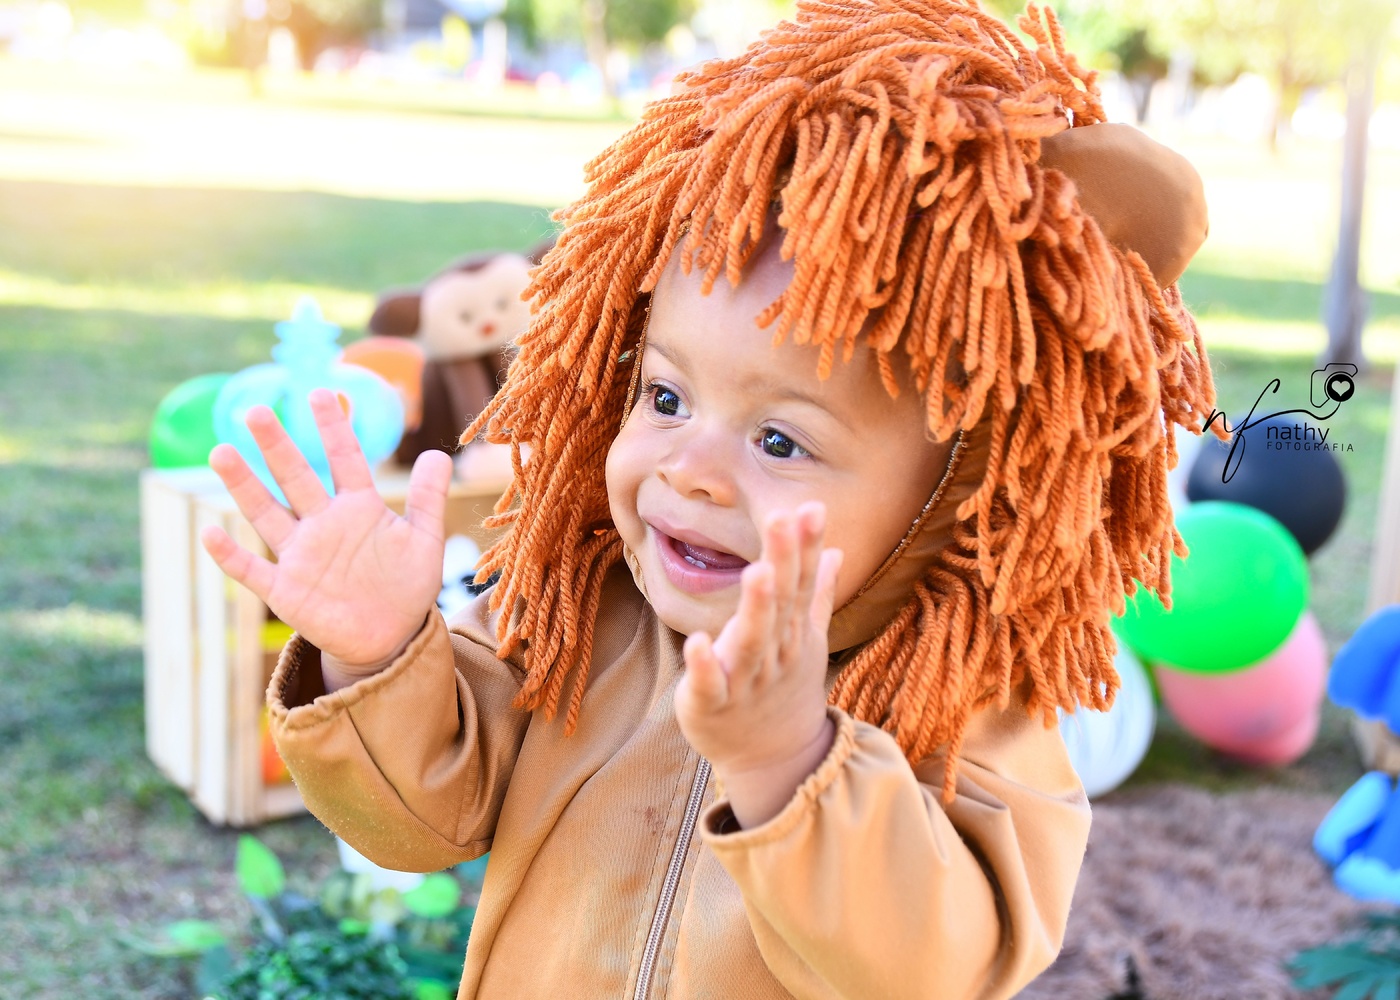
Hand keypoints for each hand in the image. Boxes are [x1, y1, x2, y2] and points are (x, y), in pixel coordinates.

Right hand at [200, 389, 451, 687]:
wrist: (391, 635)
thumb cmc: (406, 584)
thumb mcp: (424, 540)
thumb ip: (428, 498)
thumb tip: (438, 453)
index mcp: (358, 508)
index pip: (344, 459)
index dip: (334, 429)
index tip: (323, 393)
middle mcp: (323, 524)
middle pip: (296, 478)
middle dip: (278, 446)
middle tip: (257, 411)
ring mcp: (301, 555)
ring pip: (266, 514)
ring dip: (244, 487)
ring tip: (221, 453)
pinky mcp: (286, 590)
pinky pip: (252, 570)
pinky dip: (231, 556)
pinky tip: (210, 534)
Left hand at [673, 502, 842, 828]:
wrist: (776, 761)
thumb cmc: (786, 688)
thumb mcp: (805, 639)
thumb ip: (815, 593)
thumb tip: (835, 549)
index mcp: (793, 633)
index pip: (802, 584)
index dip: (805, 546)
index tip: (812, 507)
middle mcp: (775, 654)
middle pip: (781, 605)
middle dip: (783, 562)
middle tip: (781, 519)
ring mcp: (746, 682)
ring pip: (753, 642)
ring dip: (756, 608)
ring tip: (757, 572)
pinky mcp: (713, 707)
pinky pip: (710, 686)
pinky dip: (706, 666)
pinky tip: (698, 640)